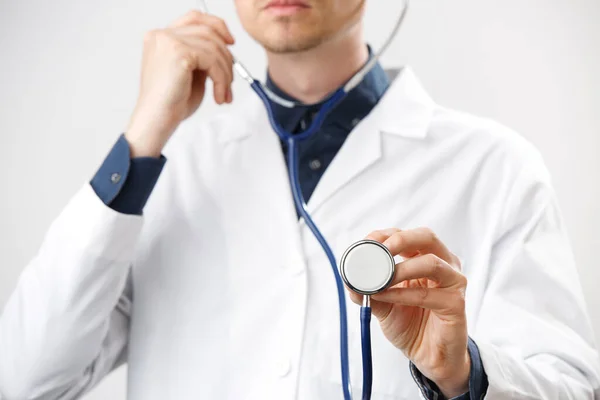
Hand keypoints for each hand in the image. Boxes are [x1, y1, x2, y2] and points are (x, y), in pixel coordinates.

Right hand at [126, 10, 234, 156]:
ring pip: (214, 47)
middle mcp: (162, 35)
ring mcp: (169, 41)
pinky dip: (222, 80)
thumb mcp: (191, 75)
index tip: (231, 42)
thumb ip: (203, 58)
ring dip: (225, 73)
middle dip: (226, 56)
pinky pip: (212, 60)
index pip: (194, 18)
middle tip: (230, 81)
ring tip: (224, 94)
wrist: (156, 121)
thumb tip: (225, 50)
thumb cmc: (171, 104)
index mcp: (161, 38)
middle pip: (208, 30)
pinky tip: (219, 96)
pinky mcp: (179, 53)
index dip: (217, 26)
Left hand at [347, 228, 469, 397]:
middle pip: (426, 237)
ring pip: (431, 263)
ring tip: (381, 280)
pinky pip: (428, 295)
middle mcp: (444, 264)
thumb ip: (366, 290)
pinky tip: (385, 296)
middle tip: (379, 251)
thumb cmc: (410, 324)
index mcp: (425, 257)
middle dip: (400, 240)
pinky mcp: (456, 304)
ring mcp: (453, 282)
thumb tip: (348, 279)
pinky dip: (403, 294)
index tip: (366, 244)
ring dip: (401, 269)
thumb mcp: (382, 304)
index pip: (406, 235)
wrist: (429, 356)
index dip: (385, 235)